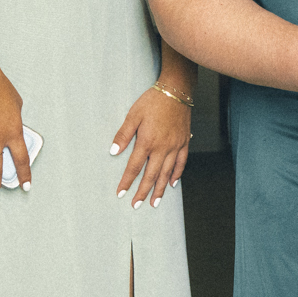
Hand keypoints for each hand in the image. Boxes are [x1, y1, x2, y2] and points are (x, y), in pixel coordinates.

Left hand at [111, 83, 192, 206]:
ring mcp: (175, 146)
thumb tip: (113, 151)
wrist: (176, 90)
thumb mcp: (133, 115)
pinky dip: (177, 175)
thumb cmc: (153, 101)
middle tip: (137, 205)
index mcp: (147, 141)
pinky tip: (172, 184)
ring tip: (155, 202)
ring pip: (167, 173)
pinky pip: (181, 163)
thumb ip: (123, 135)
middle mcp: (163, 147)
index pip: (134, 167)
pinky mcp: (184, 142)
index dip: (127, 182)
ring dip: (160, 189)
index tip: (121, 194)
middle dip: (143, 192)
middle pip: (151, 175)